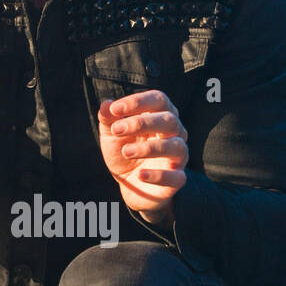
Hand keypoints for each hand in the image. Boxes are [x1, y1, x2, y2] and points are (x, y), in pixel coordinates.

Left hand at [98, 90, 187, 221]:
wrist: (131, 186)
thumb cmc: (126, 152)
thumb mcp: (112, 135)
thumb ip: (108, 119)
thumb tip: (106, 105)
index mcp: (161, 116)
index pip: (159, 100)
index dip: (138, 101)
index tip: (114, 109)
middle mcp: (175, 133)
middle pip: (169, 120)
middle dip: (141, 123)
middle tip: (117, 130)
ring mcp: (178, 156)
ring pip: (175, 146)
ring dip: (149, 148)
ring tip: (126, 152)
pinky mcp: (177, 179)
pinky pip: (176, 176)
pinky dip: (158, 175)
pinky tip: (140, 174)